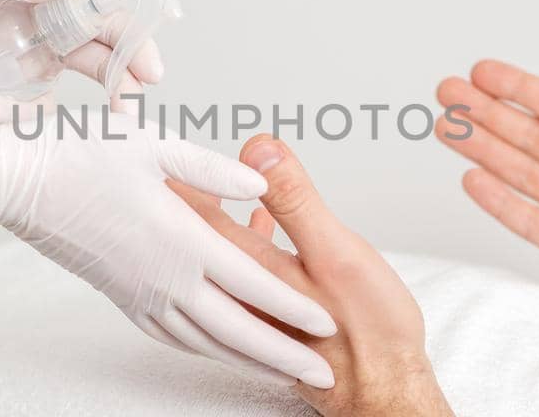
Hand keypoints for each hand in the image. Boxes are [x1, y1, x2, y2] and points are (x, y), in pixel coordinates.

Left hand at [0, 0, 162, 106]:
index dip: (132, 38)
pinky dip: (15, 120)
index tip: (149, 67)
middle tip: (130, 105)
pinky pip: (22, 111)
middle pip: (97, 56)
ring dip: (67, 108)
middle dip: (121, 79)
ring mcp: (19, 62)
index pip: (102, 14)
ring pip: (64, 89)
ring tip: (45, 118)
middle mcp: (40, 30)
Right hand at [0, 112, 337, 387]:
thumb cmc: (78, 154)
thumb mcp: (153, 146)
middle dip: (283, 355)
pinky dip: (204, 349)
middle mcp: (164, 278)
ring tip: (284, 371)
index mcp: (180, 240)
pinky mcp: (121, 298)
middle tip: (323, 373)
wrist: (13, 183)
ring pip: (205, 341)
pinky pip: (172, 336)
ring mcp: (140, 294)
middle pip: (237, 330)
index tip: (329, 323)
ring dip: (248, 359)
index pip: (252, 283)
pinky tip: (219, 348)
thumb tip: (262, 185)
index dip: (294, 305)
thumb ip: (213, 171)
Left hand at [171, 135, 451, 416]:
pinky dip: (242, 240)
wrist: (384, 389)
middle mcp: (239, 288)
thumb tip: (259, 149)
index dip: (177, 176)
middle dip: (188, 194)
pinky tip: (259, 223)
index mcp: (249, 266)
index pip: (197, 212)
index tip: (154, 148)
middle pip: (198, 232)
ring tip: (204, 182)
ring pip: (218, 251)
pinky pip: (241, 271)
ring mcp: (252, 304)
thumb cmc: (368, 325)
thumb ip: (295, 201)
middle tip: (171, 157)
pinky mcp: (271, 316)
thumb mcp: (335, 252)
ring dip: (211, 217)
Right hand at [436, 21, 538, 310]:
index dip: (519, 88)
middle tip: (447, 91)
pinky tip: (472, 180)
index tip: (482, 71)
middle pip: (531, 136)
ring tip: (446, 128)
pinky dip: (501, 203)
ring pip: (524, 174)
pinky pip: (532, 222)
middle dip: (487, 114)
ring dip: (484, 150)